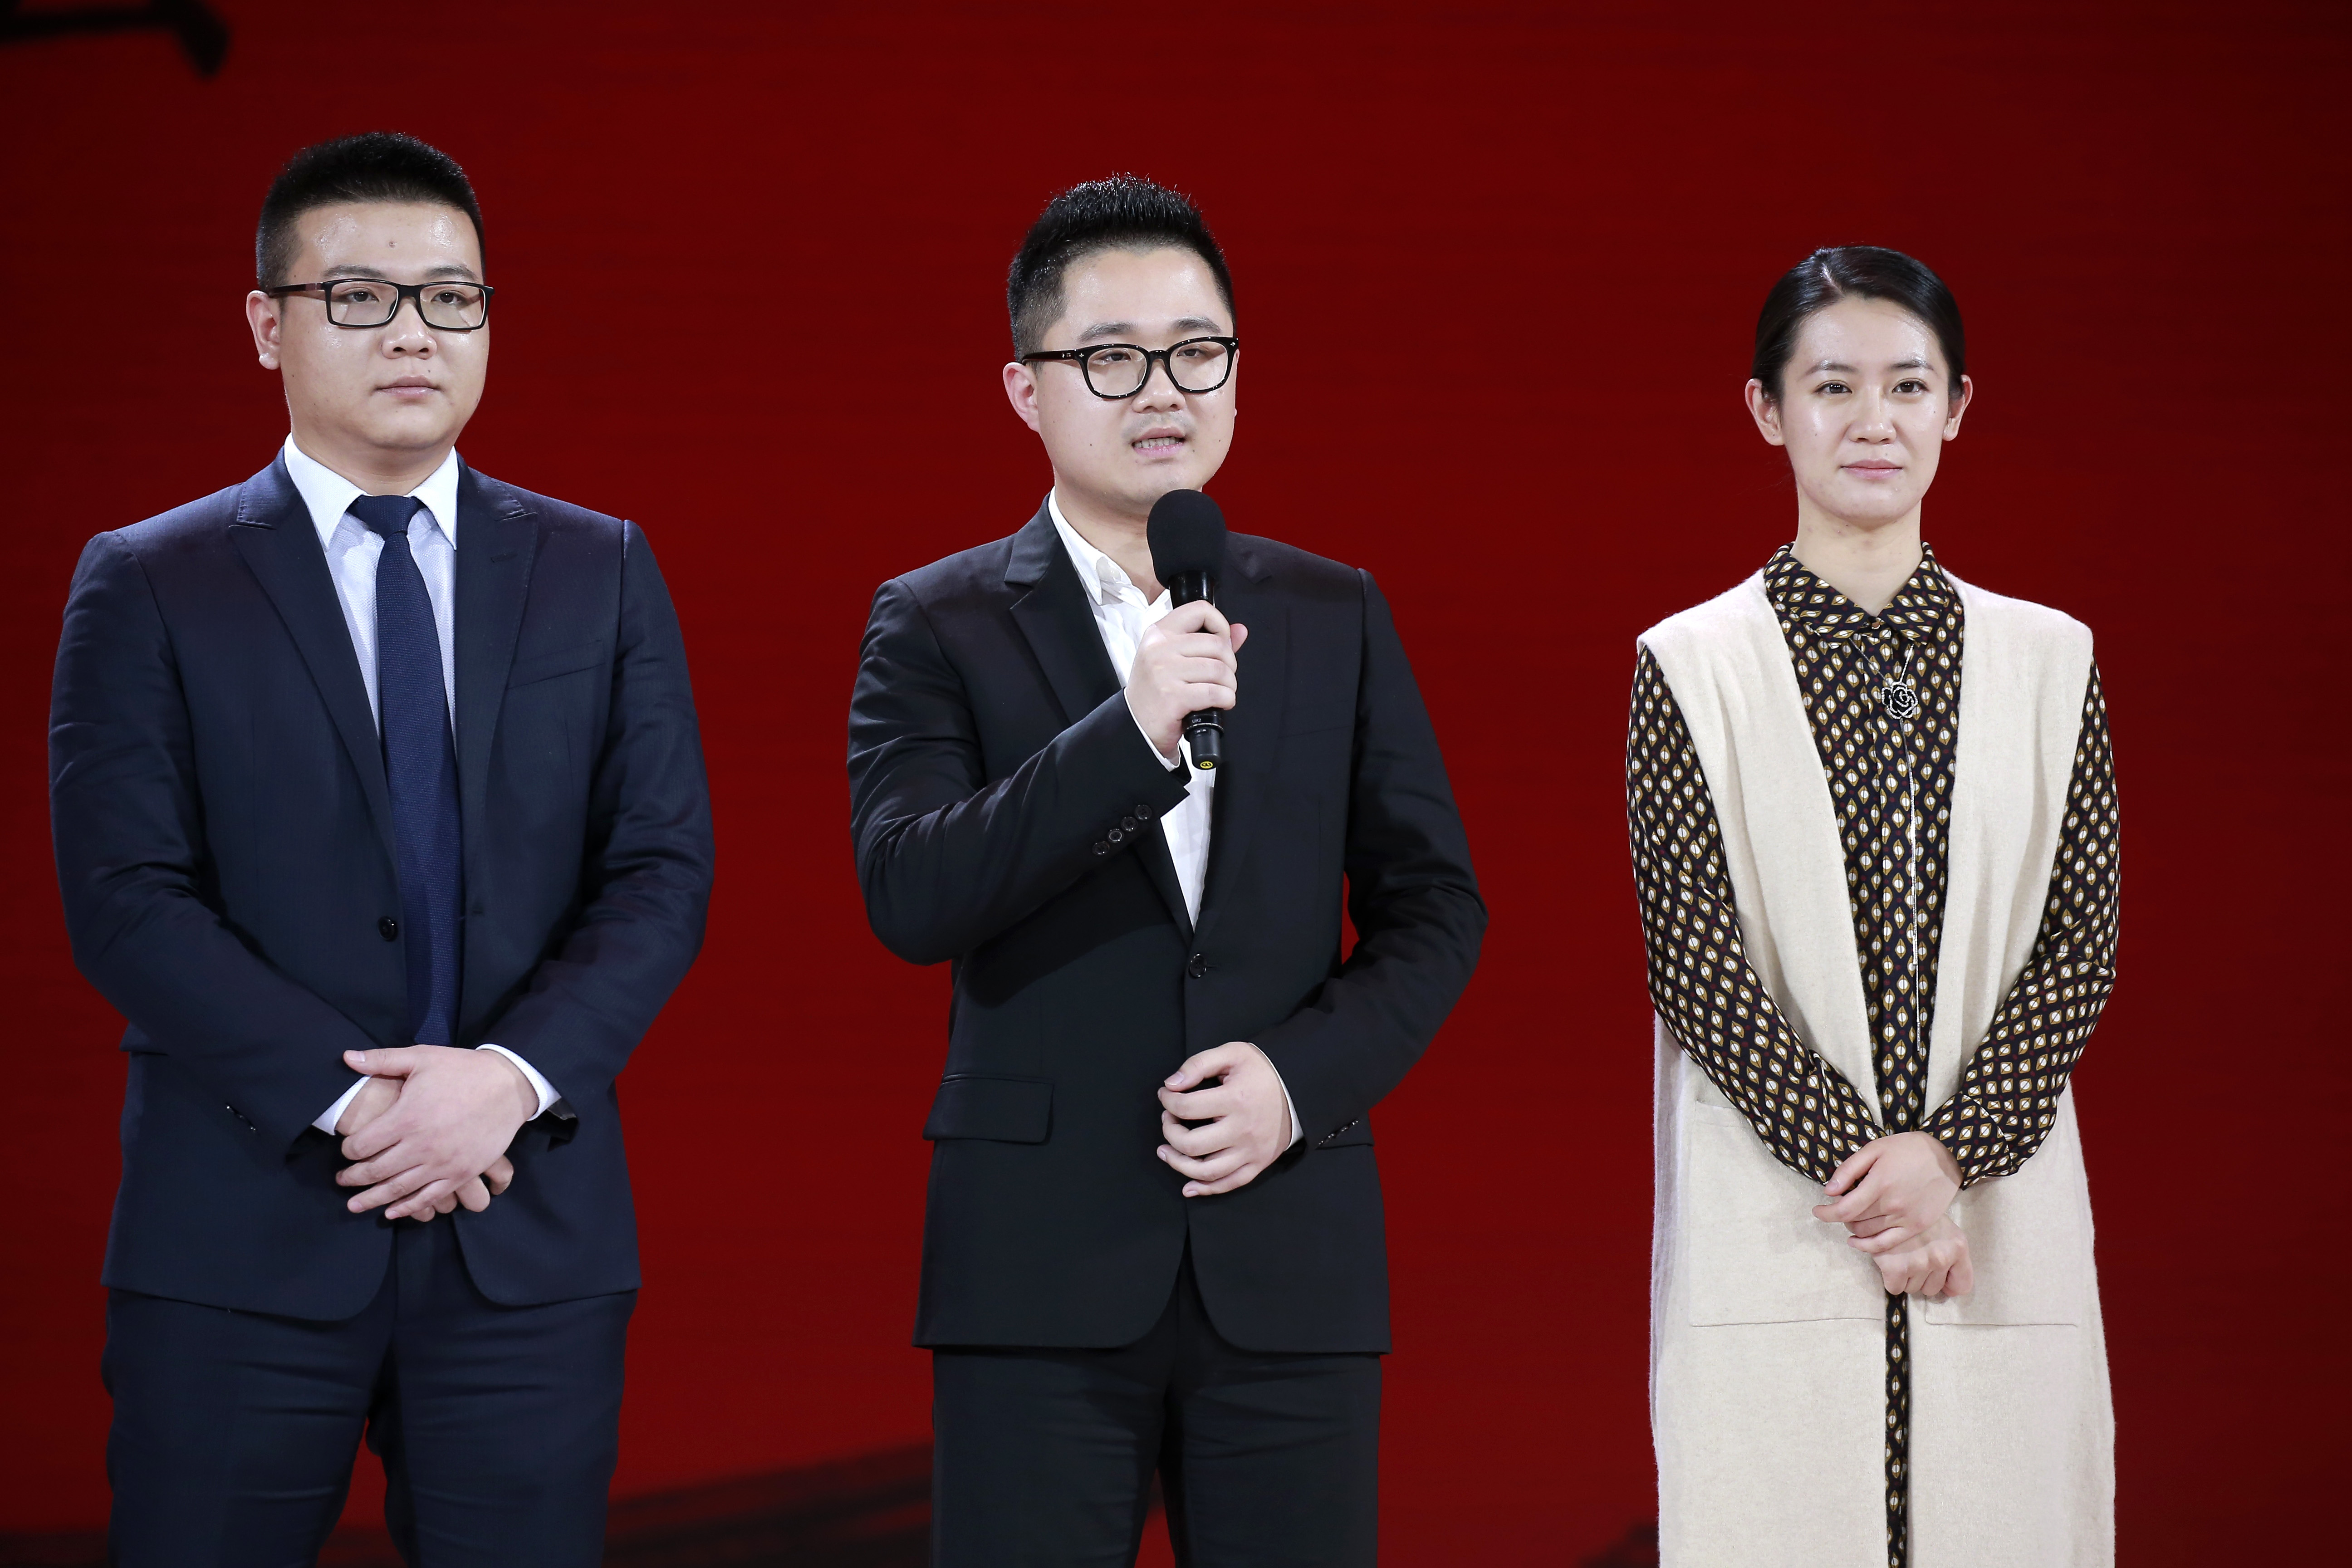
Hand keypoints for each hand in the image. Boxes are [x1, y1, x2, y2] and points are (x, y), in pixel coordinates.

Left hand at [336, 1046, 536, 1220]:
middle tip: (342, 1181)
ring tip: (355, 1205)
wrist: (509, 1085)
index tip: (346, 1150)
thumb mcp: (422, 1057)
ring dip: (373, 1199)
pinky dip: (408, 1208)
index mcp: (406, 1118)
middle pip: (375, 1171)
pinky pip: (429, 1197)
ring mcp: (442, 1163)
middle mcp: (421, 1146)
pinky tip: (393, 1212)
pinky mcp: (461, 1173)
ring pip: (398, 1189)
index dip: (348, 1150)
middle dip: (353, 1178)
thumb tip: (346, 1057)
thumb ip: (382, 1060)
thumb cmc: (463, 1069)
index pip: (362, 1145)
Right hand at [1126, 601, 1247, 757]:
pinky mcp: (1172, 696)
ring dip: (1229, 685)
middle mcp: (1159, 648)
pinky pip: (1214, 692)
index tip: (1222, 642)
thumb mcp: (1173, 659)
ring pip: (1219, 669)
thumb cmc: (1156, 691)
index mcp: (1159, 633)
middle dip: (1229, 664)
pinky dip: (1226, 699)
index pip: (1199, 609)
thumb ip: (1208, 641)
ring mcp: (1164, 672)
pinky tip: (1220, 703)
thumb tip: (1240, 631)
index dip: (1220, 625)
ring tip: (1222, 692)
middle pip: (1217, 644)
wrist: (1136, 724)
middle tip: (1222, 677)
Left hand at [1156, 1042, 1291, 1196]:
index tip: (1166, 1095)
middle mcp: (1243, 1130)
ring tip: (1166, 1151)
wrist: (1299, 1088)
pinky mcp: (1258, 1163)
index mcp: (1235, 1099)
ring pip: (1207, 1171)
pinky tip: (1188, 1186)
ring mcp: (1251, 1151)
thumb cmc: (1262, 1070)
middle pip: (1191, 1144)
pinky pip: (1229, 1184)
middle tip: (1168, 1119)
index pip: (1186, 1107)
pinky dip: (1206, 1189)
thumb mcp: (1232, 1054)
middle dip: (1170, 1132)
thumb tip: (1171, 1084)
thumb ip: (1198, 1064)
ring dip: (1178, 1164)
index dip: (1168, 1101)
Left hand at [1814, 1130, 1960, 1250]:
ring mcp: (1906, 1219)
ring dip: (1853, 1228)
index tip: (1817, 1210)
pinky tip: (1858, 1242)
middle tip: (1839, 1207)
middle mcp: (1892, 1206)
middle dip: (1840, 1216)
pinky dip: (1869, 1246)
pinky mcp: (1917, 1226)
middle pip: (1854, 1221)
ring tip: (1851, 1217)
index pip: (1843, 1210)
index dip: (1825, 1213)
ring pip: (1868, 1233)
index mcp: (1879, 1185)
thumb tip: (1829, 1191)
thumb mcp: (1874, 1149)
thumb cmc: (1907, 1149)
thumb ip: (1849, 1170)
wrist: (1947, 1157)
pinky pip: (1888, 1244)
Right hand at [1863, 1213, 1974, 1298]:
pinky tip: (1889, 1260)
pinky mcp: (1895, 1268)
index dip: (1948, 1283)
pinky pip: (1895, 1288)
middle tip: (1912, 1256)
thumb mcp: (1945, 1229)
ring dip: (1906, 1276)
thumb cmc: (1918, 1214)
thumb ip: (1952, 1256)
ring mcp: (1919, 1263)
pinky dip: (1890, 1278)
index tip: (1938, 1277)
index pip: (1962, 1285)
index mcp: (1957, 1247)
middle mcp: (1941, 1257)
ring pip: (1912, 1288)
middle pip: (1932, 1289)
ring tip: (1900, 1254)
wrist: (1887, 1197)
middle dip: (1922, 1277)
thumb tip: (1950, 1290)